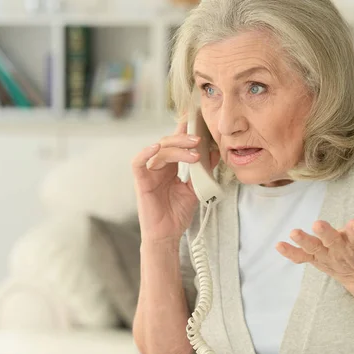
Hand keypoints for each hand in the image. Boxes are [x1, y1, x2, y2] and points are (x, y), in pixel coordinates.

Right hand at [132, 121, 219, 244]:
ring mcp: (149, 173)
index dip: (184, 129)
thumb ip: (203, 171)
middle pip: (168, 143)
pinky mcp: (141, 182)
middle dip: (184, 139)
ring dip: (177, 149)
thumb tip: (214, 153)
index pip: (176, 142)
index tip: (197, 118)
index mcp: (170, 166)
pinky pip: (138, 163)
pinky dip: (145, 153)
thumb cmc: (177, 214)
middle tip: (199, 140)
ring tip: (194, 153)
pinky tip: (156, 148)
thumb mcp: (196, 188)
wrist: (168, 235)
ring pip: (159, 151)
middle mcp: (158, 166)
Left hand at [276, 184, 353, 286]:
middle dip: (326, 234)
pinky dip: (290, 253)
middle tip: (317, 224)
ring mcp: (325, 256)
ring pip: (314, 249)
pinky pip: (300, 258)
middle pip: (333, 242)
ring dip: (303, 242)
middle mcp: (340, 249)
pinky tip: (279, 245)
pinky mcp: (313, 259)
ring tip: (293, 232)